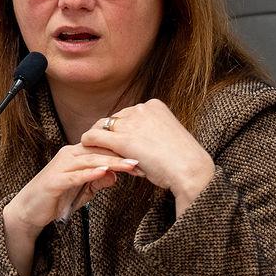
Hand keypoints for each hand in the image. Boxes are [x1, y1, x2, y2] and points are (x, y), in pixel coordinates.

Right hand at [3, 144, 141, 240]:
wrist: (29, 210)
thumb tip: (115, 175)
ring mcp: (60, 166)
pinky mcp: (54, 180)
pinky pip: (75, 175)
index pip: (103, 148)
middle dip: (121, 155)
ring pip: (90, 160)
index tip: (143, 157)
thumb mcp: (83, 190)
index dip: (122, 151)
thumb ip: (99, 181)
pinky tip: (105, 172)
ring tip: (129, 165)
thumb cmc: (57, 198)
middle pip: (99, 150)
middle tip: (142, 160)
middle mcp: (68, 155)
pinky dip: (90, 173)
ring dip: (111, 162)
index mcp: (76, 154)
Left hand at [80, 99, 214, 214]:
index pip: (128, 114)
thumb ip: (151, 133)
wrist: (190, 169)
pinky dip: (89, 140)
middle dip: (112, 134)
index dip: (123, 129)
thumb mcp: (167, 137)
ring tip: (94, 148)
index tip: (123, 142)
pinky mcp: (122, 140)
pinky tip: (86, 147)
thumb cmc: (182, 160)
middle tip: (106, 148)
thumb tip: (136, 142)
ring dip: (98, 138)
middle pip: (115, 119)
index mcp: (154, 105)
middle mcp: (141, 109)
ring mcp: (131, 123)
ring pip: (103, 126)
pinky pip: (95, 136)